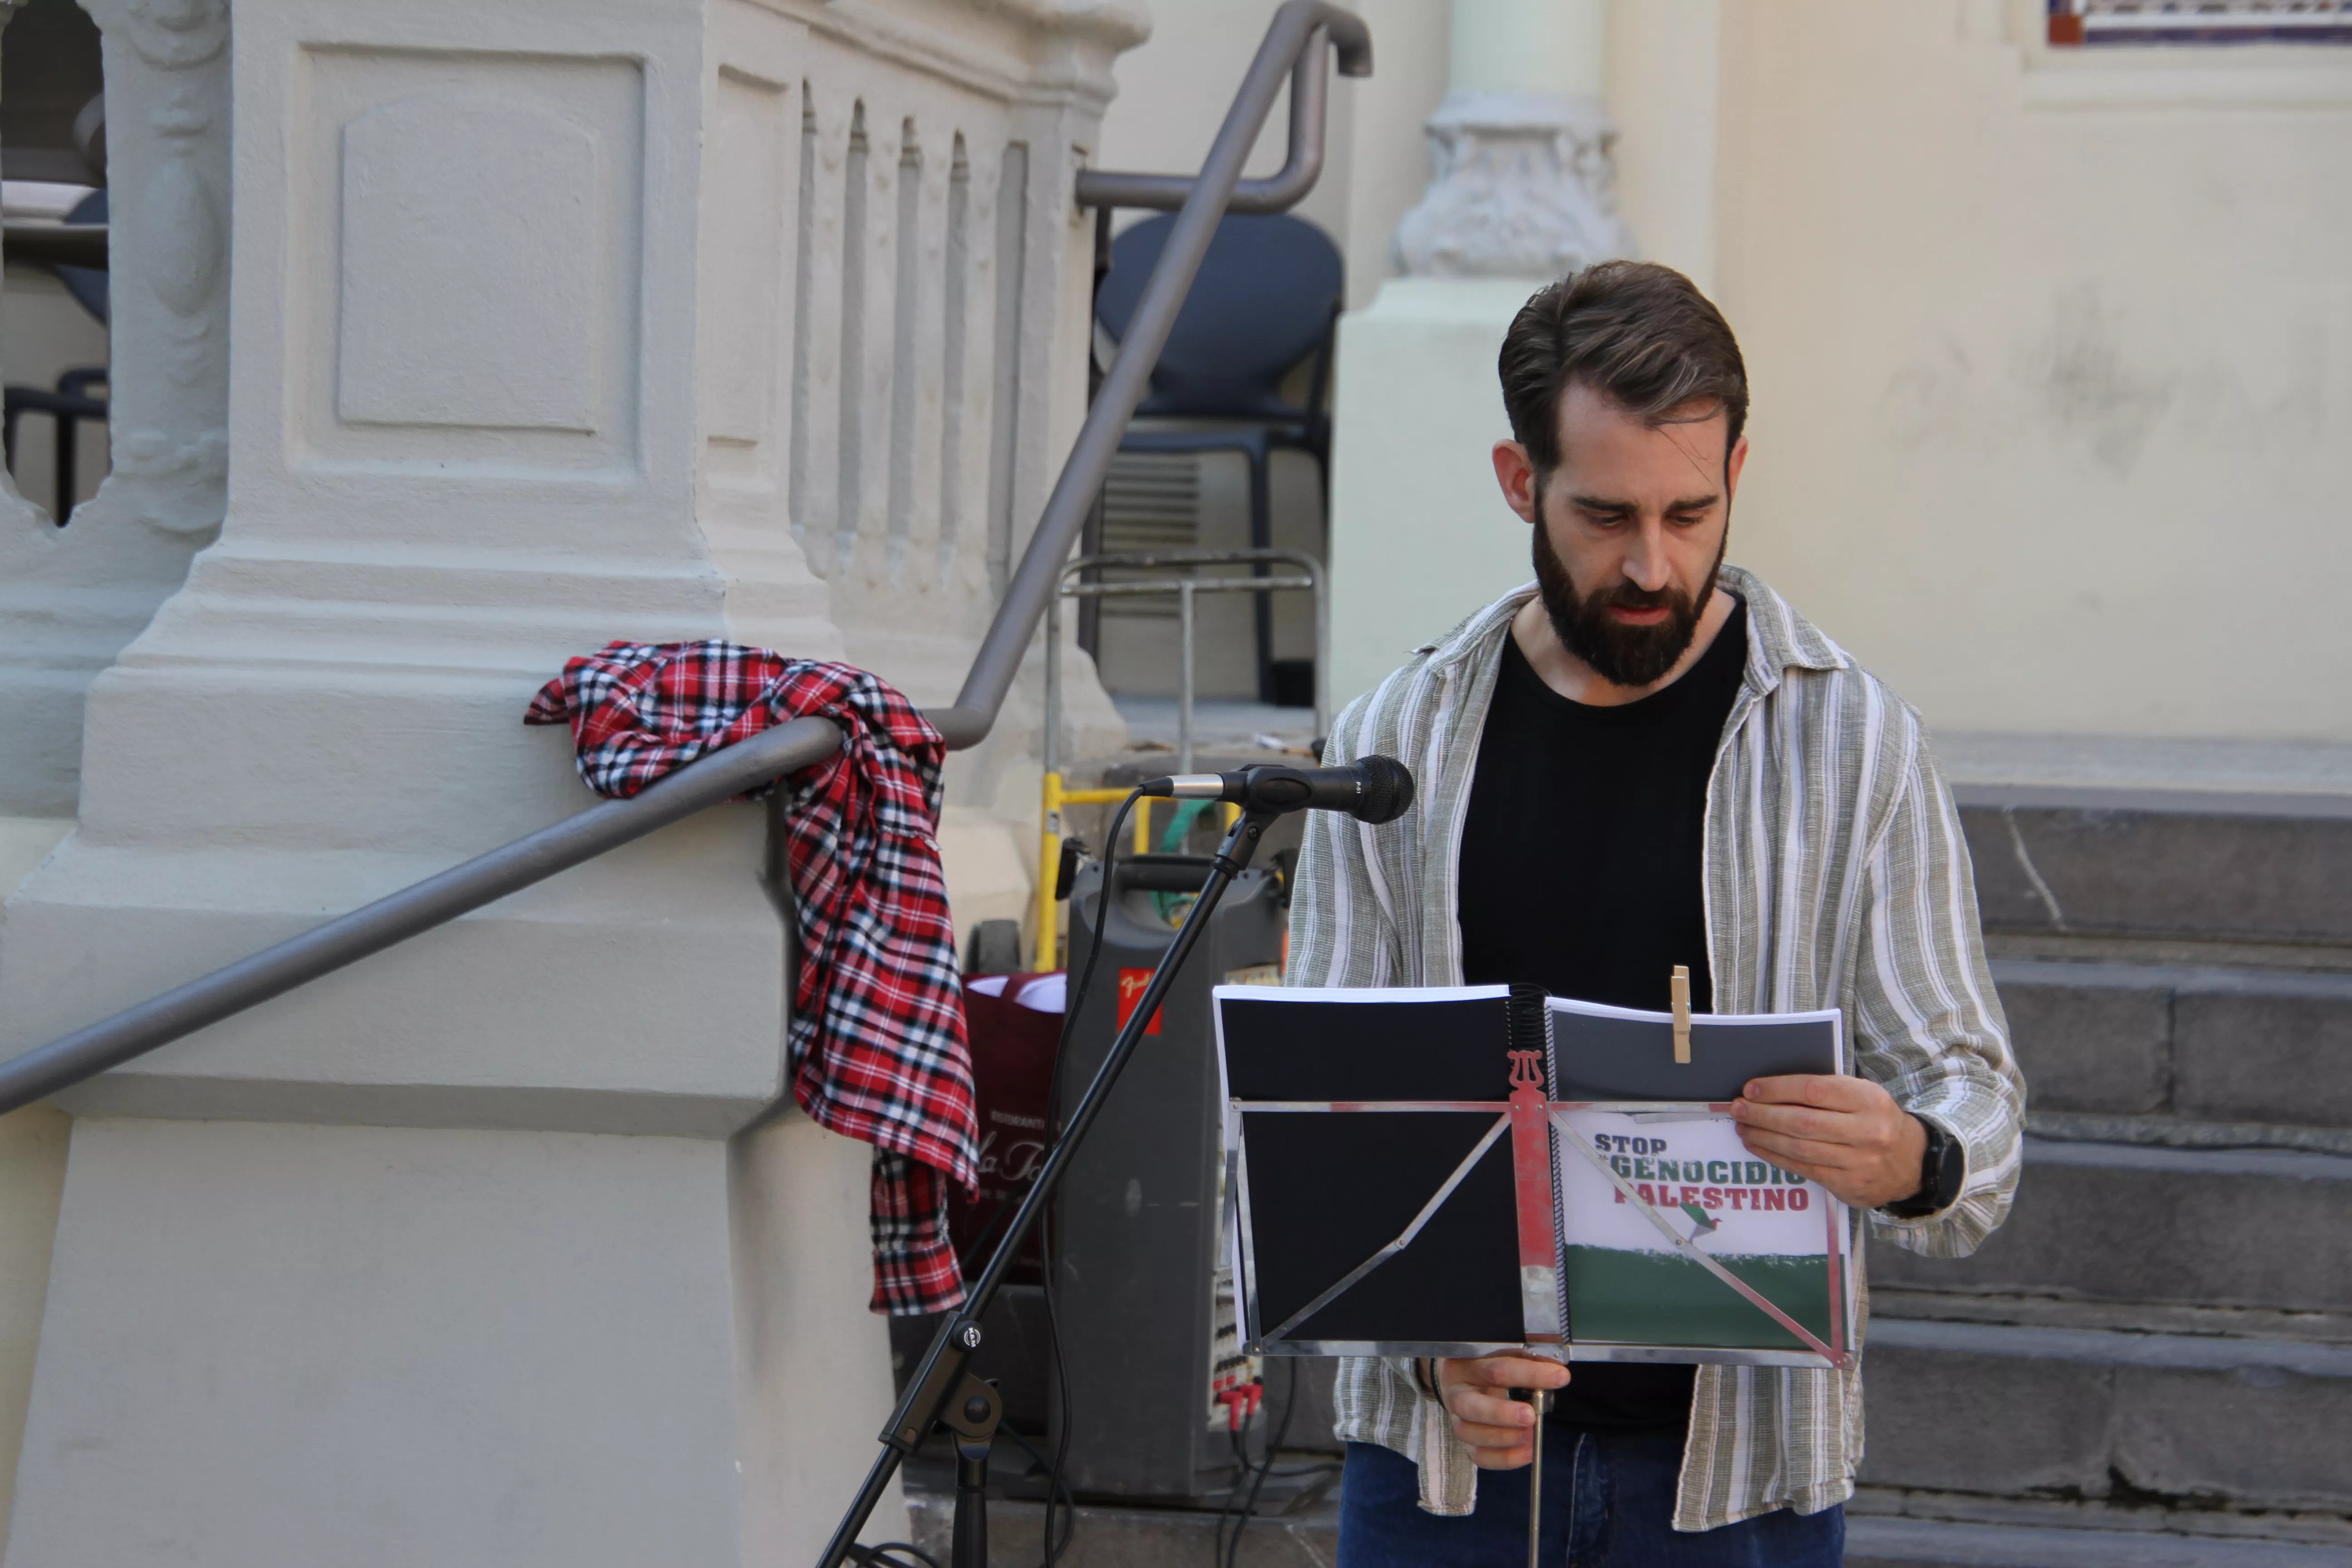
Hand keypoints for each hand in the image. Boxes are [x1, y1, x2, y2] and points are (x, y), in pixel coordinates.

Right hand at [1433, 1353, 1568, 1469]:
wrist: (1464, 1381)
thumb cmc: (1488, 1366)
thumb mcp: (1505, 1355)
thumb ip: (1528, 1359)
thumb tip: (1556, 1370)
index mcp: (1465, 1365)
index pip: (1496, 1369)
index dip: (1529, 1374)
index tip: (1559, 1377)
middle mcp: (1456, 1393)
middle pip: (1470, 1406)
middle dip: (1502, 1413)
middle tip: (1530, 1416)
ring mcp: (1457, 1420)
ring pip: (1469, 1433)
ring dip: (1504, 1437)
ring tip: (1531, 1435)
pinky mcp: (1466, 1442)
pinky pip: (1479, 1456)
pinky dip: (1504, 1458)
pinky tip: (1527, 1451)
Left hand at [1730, 1074, 1925, 1209]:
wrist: (1912, 1162)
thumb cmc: (1876, 1120)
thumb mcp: (1863, 1096)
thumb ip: (1827, 1091)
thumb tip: (1772, 1088)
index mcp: (1869, 1100)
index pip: (1815, 1090)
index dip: (1778, 1089)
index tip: (1752, 1088)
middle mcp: (1867, 1131)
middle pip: (1802, 1122)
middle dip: (1763, 1114)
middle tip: (1738, 1108)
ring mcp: (1859, 1162)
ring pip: (1800, 1148)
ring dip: (1763, 1137)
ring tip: (1742, 1127)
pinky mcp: (1849, 1185)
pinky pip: (1804, 1169)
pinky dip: (1776, 1157)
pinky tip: (1758, 1146)